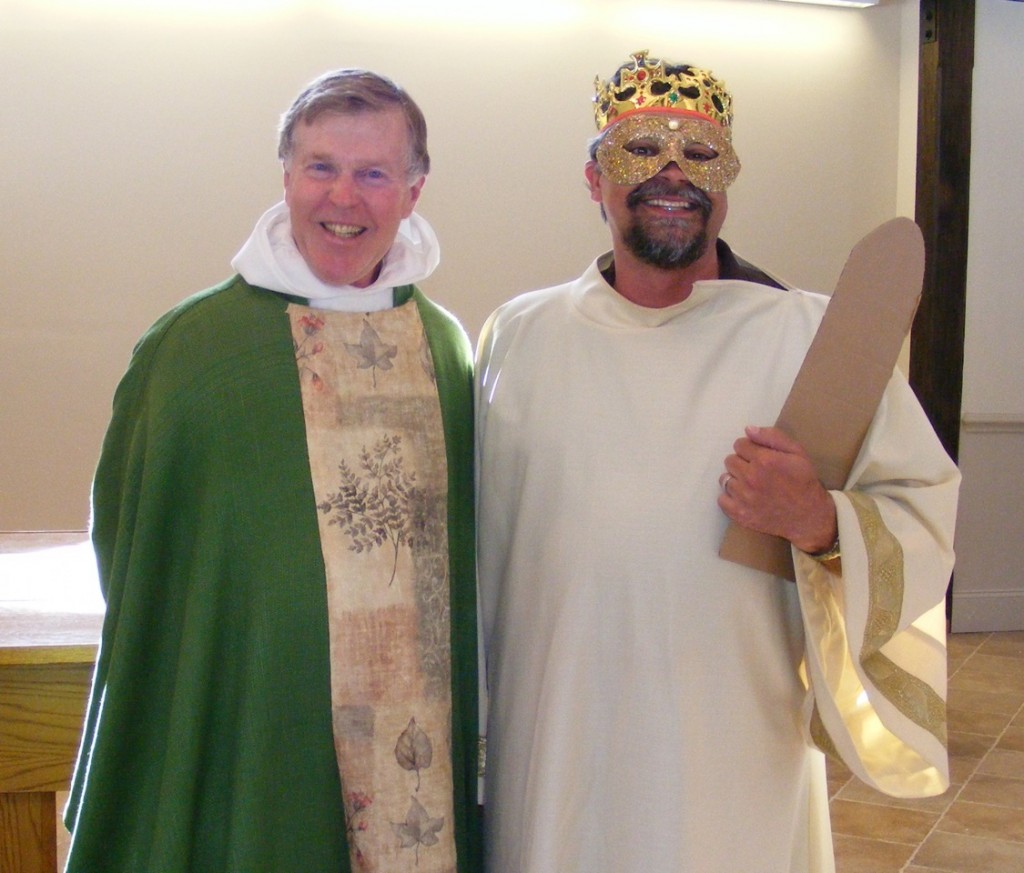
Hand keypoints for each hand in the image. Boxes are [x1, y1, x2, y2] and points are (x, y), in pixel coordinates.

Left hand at [718, 425, 836, 553]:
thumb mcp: (797, 453)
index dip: (749, 448)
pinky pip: (721, 499)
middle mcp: (751, 478)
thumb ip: (773, 437)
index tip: (757, 456)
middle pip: (730, 460)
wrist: (809, 516)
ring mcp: (744, 498)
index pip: (739, 444)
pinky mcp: (740, 514)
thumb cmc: (804, 481)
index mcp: (764, 460)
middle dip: (741, 462)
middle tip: (755, 471)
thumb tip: (748, 429)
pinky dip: (730, 498)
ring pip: (725, 479)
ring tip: (751, 485)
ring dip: (736, 480)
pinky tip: (744, 497)